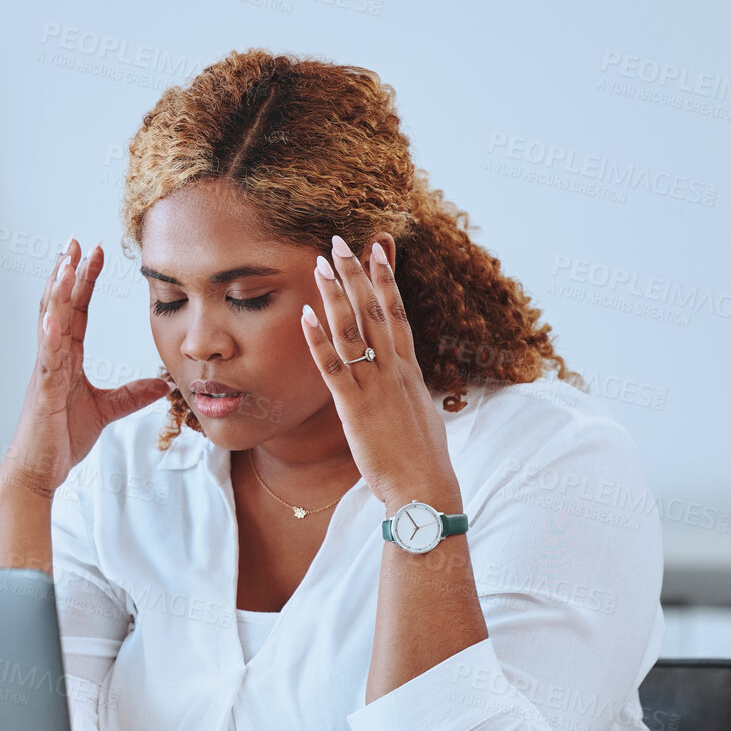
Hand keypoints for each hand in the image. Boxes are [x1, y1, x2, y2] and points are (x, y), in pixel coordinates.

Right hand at [3, 240, 171, 496]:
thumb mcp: (105, 411)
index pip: (76, 311)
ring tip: (64, 265)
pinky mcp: (42, 393)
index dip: (84, 281)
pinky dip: (48, 337)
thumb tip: (161, 384)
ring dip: (56, 294)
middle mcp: (52, 359)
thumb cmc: (60, 440)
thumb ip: (131, 395)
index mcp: (65, 359)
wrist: (39, 470)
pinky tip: (53, 317)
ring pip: (49, 324)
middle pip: (59, 306)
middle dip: (66, 273)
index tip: (94, 253)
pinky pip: (46, 360)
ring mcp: (44, 373)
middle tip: (75, 242)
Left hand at [300, 235, 461, 513]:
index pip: (397, 313)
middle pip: (376, 311)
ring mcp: (376, 387)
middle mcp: (394, 371)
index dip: (386, 279)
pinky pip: (334, 368)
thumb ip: (406, 390)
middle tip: (340, 242)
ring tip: (319, 265)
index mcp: (409, 371)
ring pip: (354, 331)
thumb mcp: (418, 414)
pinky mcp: (356, 409)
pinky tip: (304, 316)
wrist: (425, 489)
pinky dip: (319, 341)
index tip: (377, 248)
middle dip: (357, 274)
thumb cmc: (422, 459)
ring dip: (335, 296)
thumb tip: (403, 379)